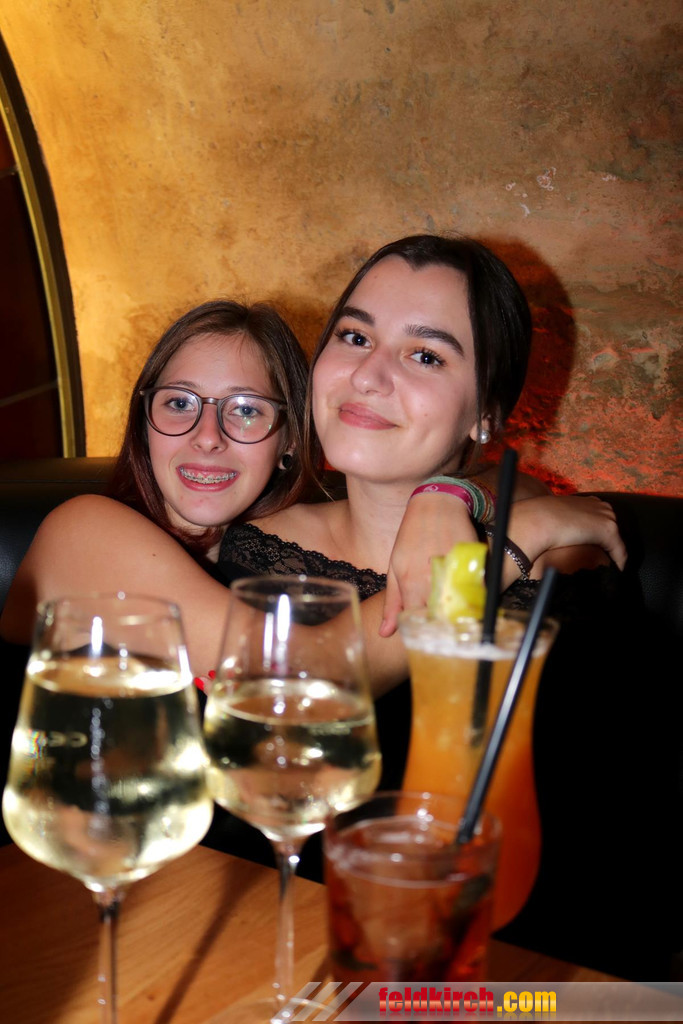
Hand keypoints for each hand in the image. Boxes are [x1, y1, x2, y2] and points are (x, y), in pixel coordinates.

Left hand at [380, 493, 477, 636]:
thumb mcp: (395, 566)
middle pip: (438, 619)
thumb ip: (392, 602)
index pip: (416, 621)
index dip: (418, 629)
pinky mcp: (473, 565)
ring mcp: (454, 573)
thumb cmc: (411, 536)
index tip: (420, 630)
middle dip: (438, 625)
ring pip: (458, 608)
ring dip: (454, 614)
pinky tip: (464, 597)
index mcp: (411, 583)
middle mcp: (433, 581)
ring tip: (450, 612)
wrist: (436, 506)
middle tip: (438, 625)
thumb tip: (385, 633)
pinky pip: (475, 593)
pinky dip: (471, 599)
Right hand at [508, 495, 626, 572]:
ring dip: (613, 554)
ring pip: (616, 541)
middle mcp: (601, 506)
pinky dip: (619, 563)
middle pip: (611, 528)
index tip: (595, 547)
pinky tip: (617, 571)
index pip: (601, 518)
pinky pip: (619, 552)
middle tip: (603, 560)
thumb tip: (562, 530)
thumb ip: (565, 518)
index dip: (599, 534)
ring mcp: (606, 518)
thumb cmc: (541, 517)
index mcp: (590, 501)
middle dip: (608, 544)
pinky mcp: (608, 532)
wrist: (540, 519)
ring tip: (609, 567)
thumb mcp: (556, 514)